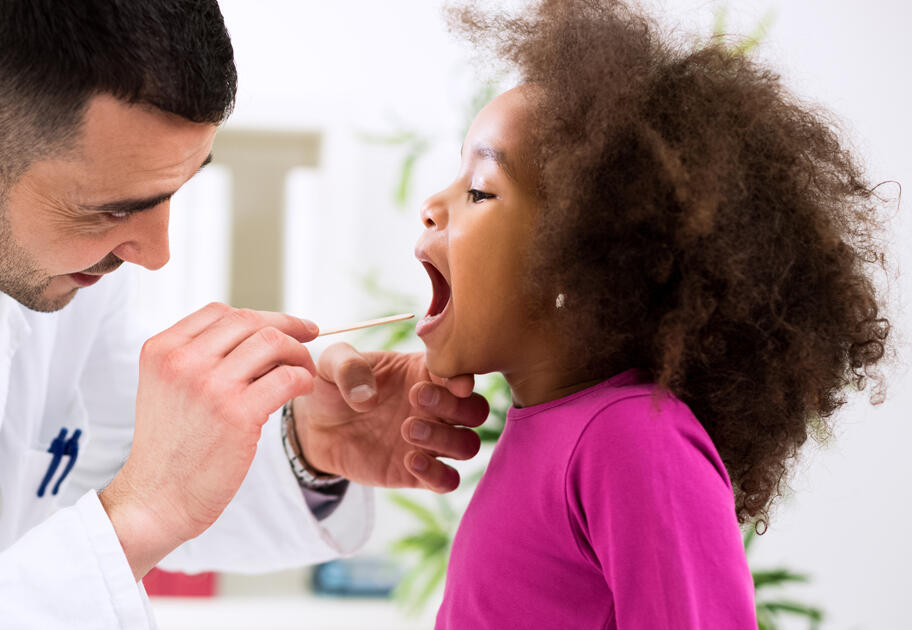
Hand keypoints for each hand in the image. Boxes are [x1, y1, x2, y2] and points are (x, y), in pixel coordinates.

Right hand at [99, 303, 317, 579]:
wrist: (155, 500)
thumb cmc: (170, 449)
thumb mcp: (167, 389)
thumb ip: (200, 359)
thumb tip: (256, 338)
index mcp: (162, 350)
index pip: (220, 312)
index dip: (260, 316)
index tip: (285, 326)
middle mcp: (182, 360)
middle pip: (249, 321)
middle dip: (287, 326)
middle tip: (309, 338)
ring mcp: (210, 385)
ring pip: (272, 342)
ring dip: (298, 352)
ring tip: (305, 370)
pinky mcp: (237, 413)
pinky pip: (286, 377)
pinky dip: (303, 378)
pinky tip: (304, 389)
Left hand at [293, 344, 488, 492]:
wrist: (315, 429)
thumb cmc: (332, 387)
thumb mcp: (331, 363)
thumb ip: (348, 365)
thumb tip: (368, 396)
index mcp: (424, 373)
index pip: (461, 373)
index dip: (464, 377)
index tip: (453, 383)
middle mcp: (436, 408)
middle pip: (476, 410)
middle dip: (456, 406)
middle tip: (417, 398)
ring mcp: (429, 442)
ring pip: (468, 445)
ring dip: (447, 438)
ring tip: (407, 430)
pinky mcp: (416, 473)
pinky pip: (447, 480)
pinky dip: (438, 474)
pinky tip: (409, 460)